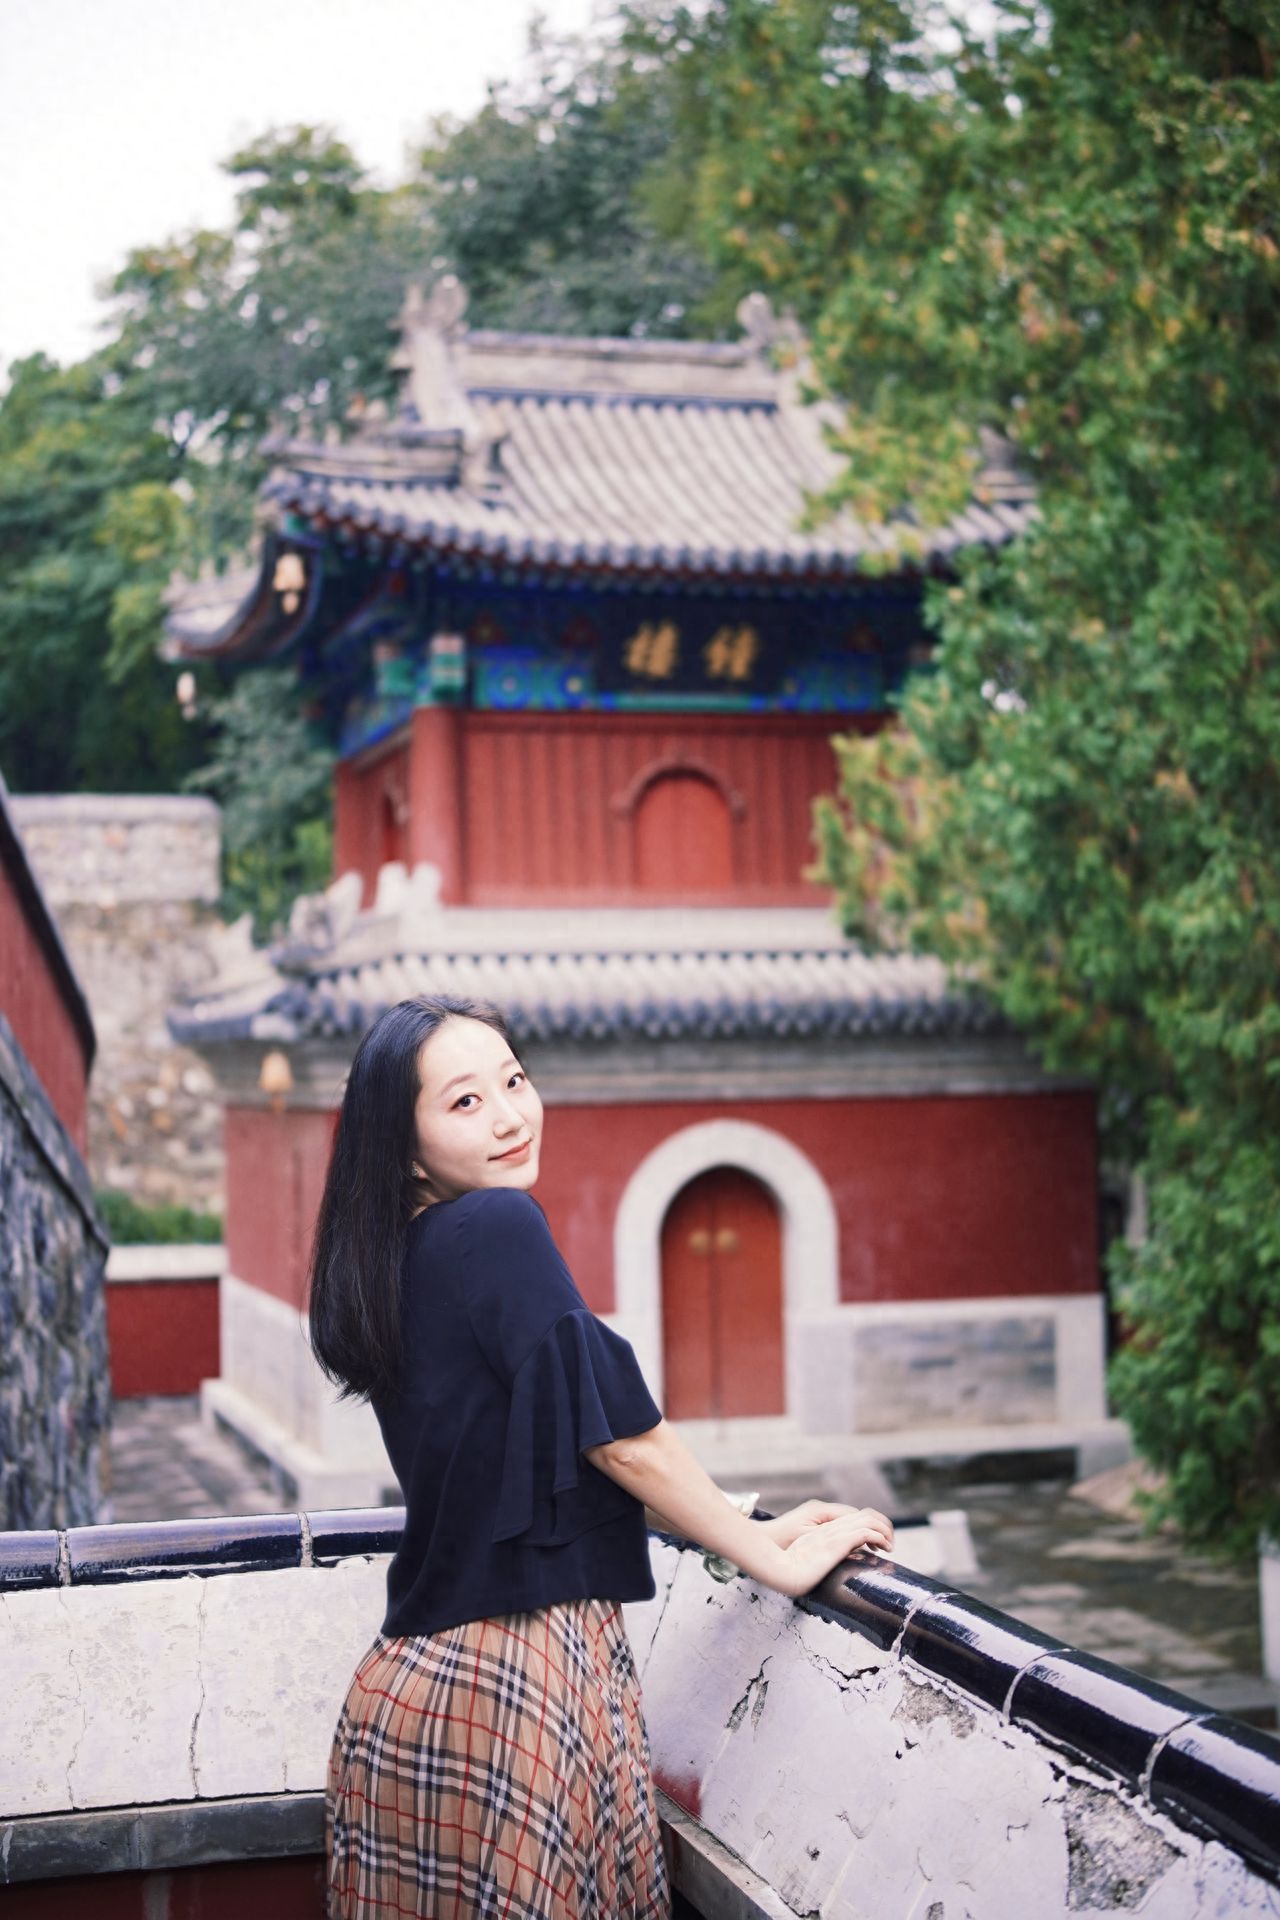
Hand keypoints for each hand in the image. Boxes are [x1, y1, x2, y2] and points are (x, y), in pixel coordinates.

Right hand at [764, 1509, 894, 1600]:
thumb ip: (814, 1557)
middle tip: (888, 1544)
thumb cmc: (788, 1572)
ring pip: (869, 1519)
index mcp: (822, 1531)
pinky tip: (885, 1549)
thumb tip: (819, 1568)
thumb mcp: (803, 1560)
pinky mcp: (839, 1542)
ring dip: (885, 1530)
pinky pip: (867, 1532)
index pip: (852, 1518)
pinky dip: (881, 1537)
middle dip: (881, 1525)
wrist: (782, 1572)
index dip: (867, 1526)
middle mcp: (830, 1528)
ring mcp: (835, 1533)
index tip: (874, 1544)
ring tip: (890, 1547)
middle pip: (864, 1514)